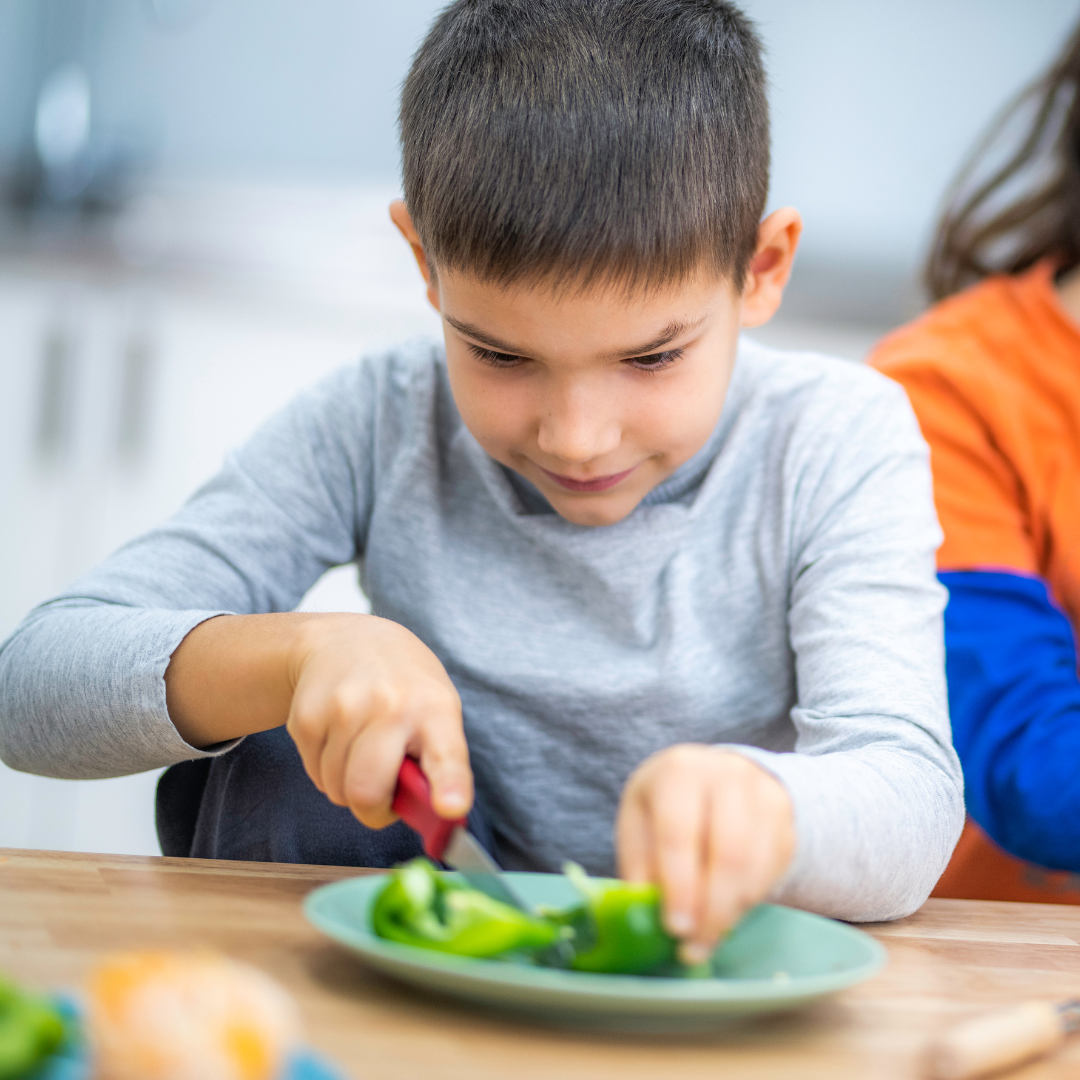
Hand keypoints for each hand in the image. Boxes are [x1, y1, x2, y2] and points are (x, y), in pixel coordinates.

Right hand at [285, 614, 470, 827]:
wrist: (343, 640)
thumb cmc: (402, 686)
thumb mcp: (435, 708)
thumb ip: (437, 762)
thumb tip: (436, 818)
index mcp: (434, 708)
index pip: (446, 753)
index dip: (449, 785)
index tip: (452, 807)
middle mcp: (389, 705)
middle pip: (367, 792)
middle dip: (373, 809)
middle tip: (383, 792)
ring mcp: (343, 708)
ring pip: (337, 791)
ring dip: (347, 786)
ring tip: (361, 749)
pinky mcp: (305, 716)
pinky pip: (314, 775)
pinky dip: (326, 769)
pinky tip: (338, 736)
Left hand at [617, 744, 794, 963]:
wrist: (716, 774)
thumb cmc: (668, 806)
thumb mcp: (640, 822)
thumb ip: (642, 866)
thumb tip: (648, 915)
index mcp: (678, 772)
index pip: (679, 834)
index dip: (679, 886)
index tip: (675, 928)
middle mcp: (725, 775)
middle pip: (727, 852)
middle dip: (712, 909)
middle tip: (695, 945)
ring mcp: (761, 793)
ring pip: (755, 865)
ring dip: (732, 912)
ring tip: (708, 937)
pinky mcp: (783, 817)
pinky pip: (773, 869)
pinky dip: (750, 900)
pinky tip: (728, 913)